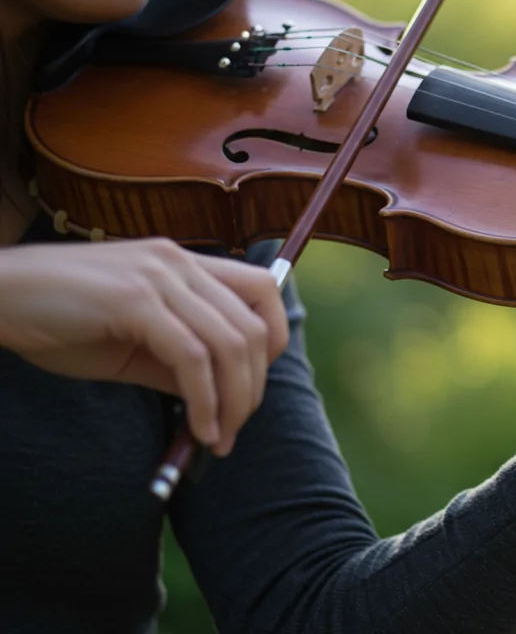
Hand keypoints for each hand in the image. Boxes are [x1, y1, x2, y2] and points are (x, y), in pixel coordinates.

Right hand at [0, 238, 288, 455]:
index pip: (263, 291)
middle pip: (253, 326)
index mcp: (184, 263)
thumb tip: (223, 398)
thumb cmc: (58, 322)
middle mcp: (179, 262)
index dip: (272, 342)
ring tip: (218, 437)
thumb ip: (180, 361)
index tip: (251, 387)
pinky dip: (205, 400)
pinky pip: (193, 358)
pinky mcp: (136, 301)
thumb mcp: (133, 343)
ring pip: (231, 343)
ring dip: (234, 401)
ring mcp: (159, 277)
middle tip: (234, 429)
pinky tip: (198, 429)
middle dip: (253, 386)